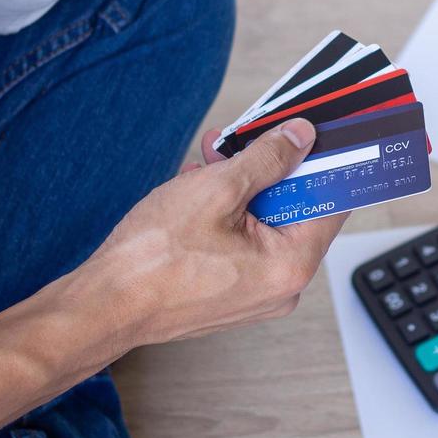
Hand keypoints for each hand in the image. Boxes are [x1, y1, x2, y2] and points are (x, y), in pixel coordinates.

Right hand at [79, 118, 349, 349]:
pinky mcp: (232, 292)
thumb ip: (268, 158)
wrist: (104, 304)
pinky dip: (228, 213)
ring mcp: (256, 293)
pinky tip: (198, 190)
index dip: (323, 160)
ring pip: (265, 222)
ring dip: (241, 186)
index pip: (332, 201)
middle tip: (243, 139)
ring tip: (208, 163)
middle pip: (296, 209)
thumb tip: (299, 137)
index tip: (314, 132)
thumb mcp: (218, 188)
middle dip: (268, 168)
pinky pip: (245, 242)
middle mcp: (282, 287)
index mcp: (291, 265)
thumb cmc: (153, 258)